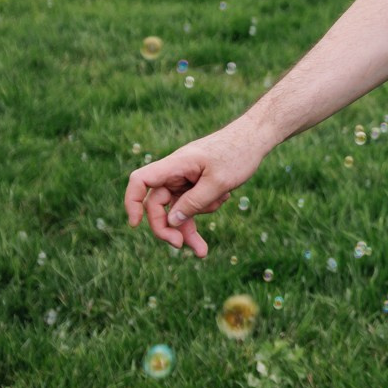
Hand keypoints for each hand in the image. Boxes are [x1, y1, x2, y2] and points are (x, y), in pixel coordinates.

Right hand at [125, 123, 271, 257]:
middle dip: (167, 227)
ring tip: (202, 250)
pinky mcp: (196, 182)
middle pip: (157, 204)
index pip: (141, 180)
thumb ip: (194, 203)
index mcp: (176, 165)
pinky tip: (223, 201)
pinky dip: (202, 210)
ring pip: (176, 208)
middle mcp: (176, 171)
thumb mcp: (218, 183)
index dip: (132, 201)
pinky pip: (191, 203)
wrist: (255, 138)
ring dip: (187, 227)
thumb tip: (171, 222)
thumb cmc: (238, 154)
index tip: (136, 224)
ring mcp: (185, 177)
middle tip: (180, 245)